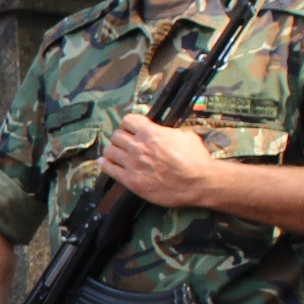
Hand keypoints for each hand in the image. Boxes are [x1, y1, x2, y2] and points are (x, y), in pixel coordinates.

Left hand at [98, 114, 217, 208]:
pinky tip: (105, 162)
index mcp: (150, 133)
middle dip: (121, 137)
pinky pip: (109, 169)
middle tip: (125, 142)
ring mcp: (133, 164)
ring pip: (110, 151)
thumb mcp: (184, 135)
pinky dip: (105, 164)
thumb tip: (160, 130)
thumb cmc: (196, 159)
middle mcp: (138, 147)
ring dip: (113, 150)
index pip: (128, 120)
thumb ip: (167, 131)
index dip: (130, 124)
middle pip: (116, 135)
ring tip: (117, 152)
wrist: (199, 183)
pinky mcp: (131, 181)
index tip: (132, 128)